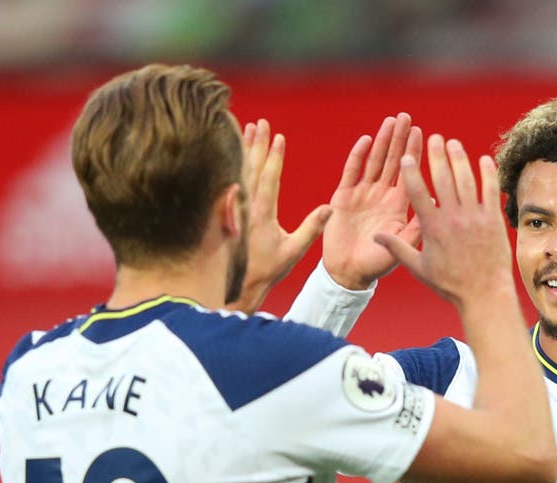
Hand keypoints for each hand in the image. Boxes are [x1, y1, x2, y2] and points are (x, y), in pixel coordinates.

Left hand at [231, 119, 331, 313]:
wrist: (236, 285)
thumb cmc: (267, 270)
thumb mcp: (293, 252)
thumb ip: (311, 229)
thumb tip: (331, 208)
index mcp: (262, 214)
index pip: (270, 178)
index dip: (275, 156)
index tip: (278, 136)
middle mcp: (245, 207)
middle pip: (250, 167)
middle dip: (256, 143)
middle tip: (260, 122)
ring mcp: (233, 208)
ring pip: (238, 171)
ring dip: (243, 148)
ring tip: (246, 127)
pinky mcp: (225, 211)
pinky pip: (229, 181)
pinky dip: (231, 163)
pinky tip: (232, 152)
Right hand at [323, 113, 422, 289]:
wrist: (348, 275)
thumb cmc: (376, 265)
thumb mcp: (403, 249)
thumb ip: (415, 228)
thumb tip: (435, 203)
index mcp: (398, 207)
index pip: (409, 175)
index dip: (414, 154)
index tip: (424, 133)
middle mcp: (382, 196)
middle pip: (393, 162)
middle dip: (400, 139)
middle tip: (407, 117)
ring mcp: (362, 195)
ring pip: (375, 162)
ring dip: (383, 141)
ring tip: (390, 122)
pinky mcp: (343, 198)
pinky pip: (352, 173)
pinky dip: (358, 157)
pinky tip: (366, 141)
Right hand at [375, 136, 512, 308]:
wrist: (483, 293)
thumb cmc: (449, 283)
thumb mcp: (418, 267)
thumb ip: (397, 247)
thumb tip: (375, 236)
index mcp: (432, 228)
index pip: (417, 194)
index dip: (411, 173)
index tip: (407, 157)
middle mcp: (453, 218)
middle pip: (443, 179)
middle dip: (437, 156)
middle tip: (433, 138)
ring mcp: (475, 217)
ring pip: (466, 180)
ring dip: (459, 159)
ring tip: (453, 143)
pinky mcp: (493, 220)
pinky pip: (490, 191)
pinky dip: (487, 173)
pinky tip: (483, 159)